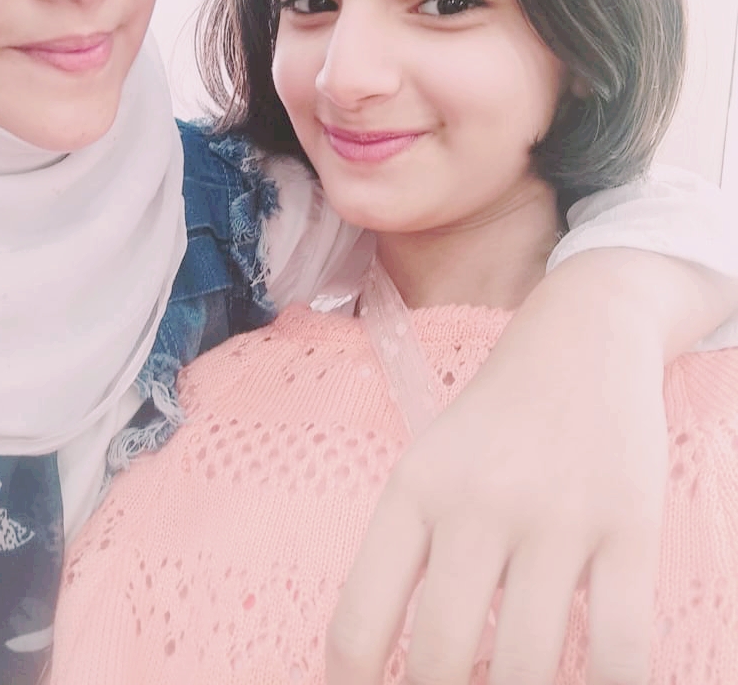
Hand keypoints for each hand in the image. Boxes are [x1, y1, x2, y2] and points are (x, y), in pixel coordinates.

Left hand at [326, 252, 673, 684]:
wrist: (583, 334)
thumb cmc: (499, 415)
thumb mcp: (432, 461)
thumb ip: (412, 549)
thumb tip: (402, 659)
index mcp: (414, 488)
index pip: (359, 618)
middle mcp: (475, 502)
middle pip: (438, 656)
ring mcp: (554, 514)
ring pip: (524, 668)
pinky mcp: (629, 525)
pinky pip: (620, 649)